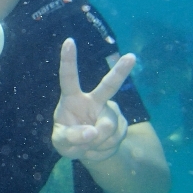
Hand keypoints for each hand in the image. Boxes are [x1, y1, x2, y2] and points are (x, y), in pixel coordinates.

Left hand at [52, 38, 132, 162]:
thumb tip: (93, 132)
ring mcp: (110, 112)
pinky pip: (115, 138)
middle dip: (120, 72)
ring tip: (89, 144)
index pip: (69, 77)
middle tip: (132, 57)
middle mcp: (94, 100)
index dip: (68, 60)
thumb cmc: (69, 140)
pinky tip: (99, 145)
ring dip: (97, 141)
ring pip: (107, 126)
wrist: (88, 151)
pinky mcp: (122, 124)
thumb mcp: (61, 143)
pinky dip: (104, 148)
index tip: (69, 41)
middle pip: (108, 86)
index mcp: (72, 98)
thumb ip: (71, 137)